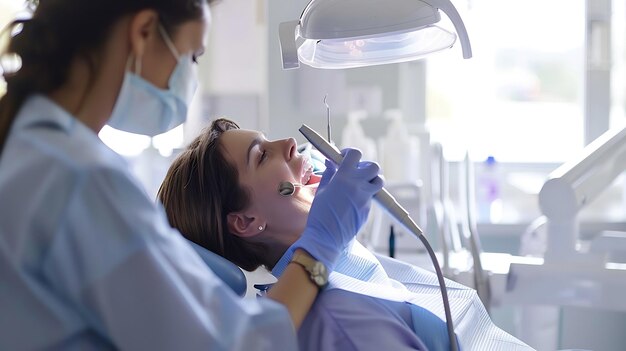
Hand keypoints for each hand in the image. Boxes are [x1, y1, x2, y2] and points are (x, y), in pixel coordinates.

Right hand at [291, 148, 382, 270]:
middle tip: (356, 171)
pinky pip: (370, 197)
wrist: (326, 236)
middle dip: (366, 166)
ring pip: (378, 182)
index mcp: (344, 178)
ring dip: (372, 179)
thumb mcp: (321, 191)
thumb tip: (330, 163)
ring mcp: (365, 198)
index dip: (350, 153)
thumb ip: (328, 174)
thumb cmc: (320, 214)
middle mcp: (358, 185)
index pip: (355, 155)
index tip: (344, 157)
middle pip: (374, 166)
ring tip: (360, 184)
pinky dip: (364, 196)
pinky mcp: (368, 209)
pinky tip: (351, 203)